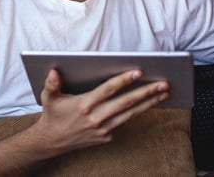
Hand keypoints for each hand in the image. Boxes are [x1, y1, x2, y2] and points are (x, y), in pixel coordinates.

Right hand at [33, 69, 168, 153]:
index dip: (124, 80)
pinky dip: (138, 112)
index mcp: (84, 105)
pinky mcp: (107, 137)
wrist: (52, 142)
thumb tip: (54, 71)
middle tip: (163, 83)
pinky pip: (125, 122)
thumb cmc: (53, 114)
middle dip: (147, 92)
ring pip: (131, 114)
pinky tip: (151, 103)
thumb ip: (52, 83)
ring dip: (149, 103)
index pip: (108, 90)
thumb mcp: (48, 97)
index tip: (139, 72)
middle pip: (126, 102)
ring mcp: (103, 129)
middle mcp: (96, 118)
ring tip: (164, 93)